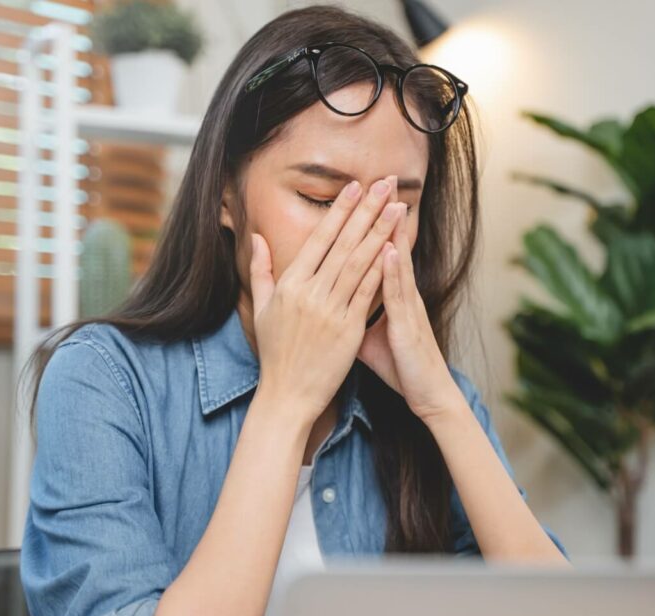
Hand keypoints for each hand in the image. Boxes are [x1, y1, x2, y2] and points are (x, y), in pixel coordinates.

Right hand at [250, 178, 405, 423]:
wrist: (287, 394)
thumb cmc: (275, 353)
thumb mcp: (260, 308)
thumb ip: (261, 270)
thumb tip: (257, 237)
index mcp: (290, 284)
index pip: (319, 239)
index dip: (340, 211)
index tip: (355, 187)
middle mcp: (310, 292)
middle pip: (343, 243)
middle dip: (366, 210)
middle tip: (385, 183)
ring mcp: (330, 310)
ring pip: (360, 263)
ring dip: (381, 232)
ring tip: (397, 207)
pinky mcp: (348, 329)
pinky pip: (368, 293)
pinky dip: (383, 269)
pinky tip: (397, 249)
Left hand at [357, 183, 459, 419]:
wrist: (426, 393)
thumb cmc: (399, 364)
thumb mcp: (369, 334)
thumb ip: (352, 311)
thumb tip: (330, 301)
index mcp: (389, 294)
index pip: (376, 251)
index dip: (367, 225)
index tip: (359, 196)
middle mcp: (400, 294)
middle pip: (389, 247)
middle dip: (382, 215)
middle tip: (380, 181)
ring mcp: (407, 307)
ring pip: (398, 264)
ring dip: (392, 233)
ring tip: (387, 203)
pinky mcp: (409, 325)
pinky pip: (401, 296)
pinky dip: (395, 272)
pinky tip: (388, 252)